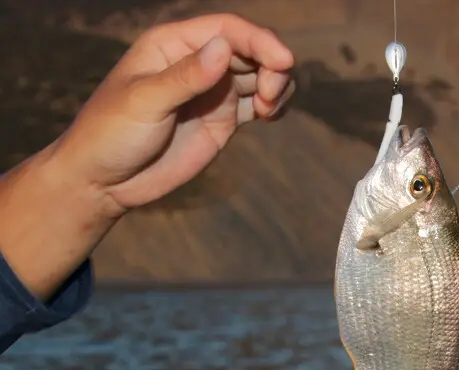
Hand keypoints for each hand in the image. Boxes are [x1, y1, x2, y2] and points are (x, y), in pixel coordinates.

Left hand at [51, 13, 294, 213]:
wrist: (104, 180)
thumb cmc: (111, 134)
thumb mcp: (144, 103)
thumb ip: (184, 77)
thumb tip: (224, 48)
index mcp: (174, 43)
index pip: (228, 29)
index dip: (260, 40)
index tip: (284, 61)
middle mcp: (198, 60)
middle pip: (251, 48)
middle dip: (273, 66)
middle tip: (271, 97)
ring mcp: (213, 90)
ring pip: (261, 73)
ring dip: (278, 85)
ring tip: (270, 109)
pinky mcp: (224, 118)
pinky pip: (260, 102)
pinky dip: (275, 105)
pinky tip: (271, 115)